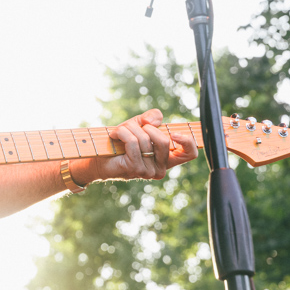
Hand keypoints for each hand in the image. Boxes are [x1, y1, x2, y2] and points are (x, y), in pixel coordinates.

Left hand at [77, 109, 197, 183]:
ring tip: (120, 131)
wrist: (100, 157)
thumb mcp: (140, 125)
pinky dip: (122, 133)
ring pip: (145, 140)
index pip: (190, 153)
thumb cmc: (122, 142)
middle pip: (164, 140)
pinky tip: (114, 135)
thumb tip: (154, 121)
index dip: (188, 141)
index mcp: (167, 159)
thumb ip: (152, 118)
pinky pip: (133, 143)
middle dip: (146, 127)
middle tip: (134, 126)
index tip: (174, 132)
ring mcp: (149, 171)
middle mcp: (161, 168)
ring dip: (130, 128)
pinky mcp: (135, 169)